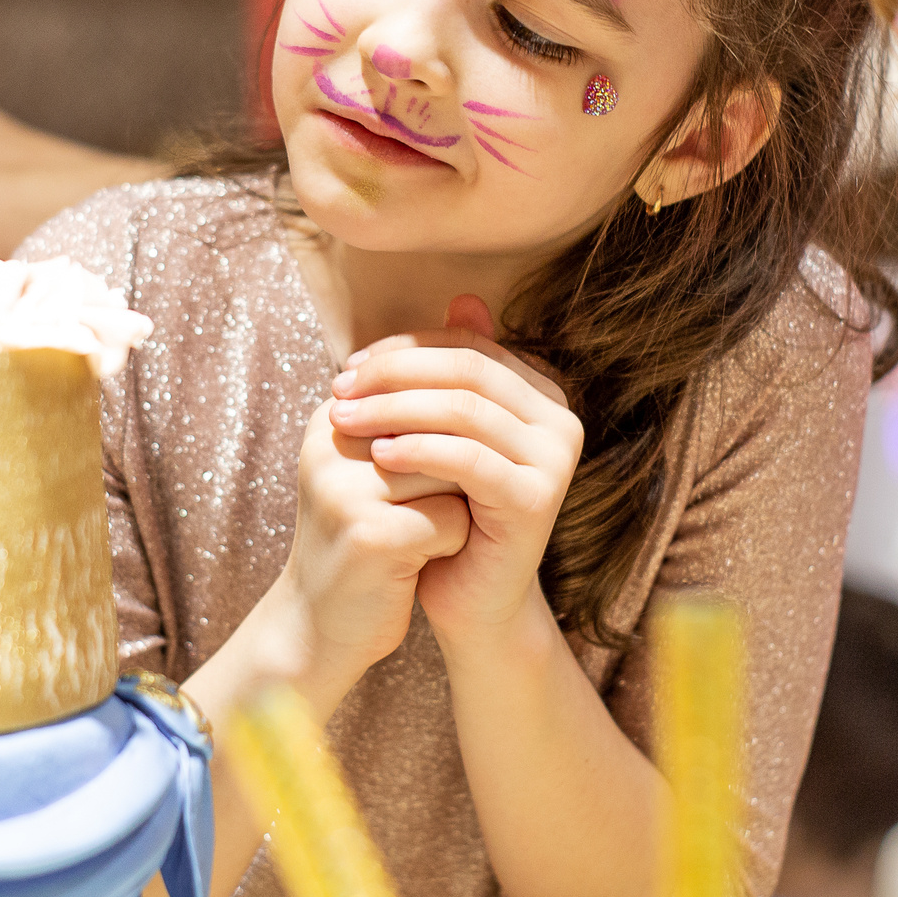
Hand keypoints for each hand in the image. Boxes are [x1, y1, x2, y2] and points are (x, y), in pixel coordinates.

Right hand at [277, 386, 472, 693]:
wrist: (320, 627)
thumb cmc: (367, 539)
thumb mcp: (383, 464)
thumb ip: (427, 404)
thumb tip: (486, 323)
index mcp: (332, 416)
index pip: (425, 390)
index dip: (452, 438)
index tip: (434, 477)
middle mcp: (332, 442)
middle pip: (444, 429)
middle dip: (456, 472)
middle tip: (435, 507)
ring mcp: (346, 488)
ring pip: (454, 473)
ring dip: (457, 506)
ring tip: (416, 534)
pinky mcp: (370, 536)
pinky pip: (452, 522)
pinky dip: (451, 544)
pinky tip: (415, 563)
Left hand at [326, 296, 582, 642]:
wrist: (470, 601)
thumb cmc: (448, 513)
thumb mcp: (440, 436)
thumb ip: (446, 376)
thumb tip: (463, 294)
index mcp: (540, 394)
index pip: (467, 346)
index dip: (403, 351)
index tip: (346, 368)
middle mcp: (560, 418)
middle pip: (467, 370)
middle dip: (393, 375)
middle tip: (338, 391)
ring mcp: (556, 457)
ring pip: (465, 409)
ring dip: (395, 408)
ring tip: (345, 420)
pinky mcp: (540, 497)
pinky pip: (471, 459)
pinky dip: (420, 450)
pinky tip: (378, 456)